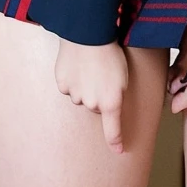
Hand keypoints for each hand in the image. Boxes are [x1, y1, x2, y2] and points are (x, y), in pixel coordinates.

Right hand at [54, 38, 128, 152]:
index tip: (119, 151)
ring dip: (85, 86)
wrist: (88, 35)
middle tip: (103, 72)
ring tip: (90, 64)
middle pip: (95, 105)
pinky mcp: (63, 84)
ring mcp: (76, 95)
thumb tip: (109, 107)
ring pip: (80, 96)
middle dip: (98, 94)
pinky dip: (72, 78)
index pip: (113, 130)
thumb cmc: (111, 51)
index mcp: (111, 102)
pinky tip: (77, 63)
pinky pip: (68, 86)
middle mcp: (92, 104)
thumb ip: (116, 94)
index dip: (115, 141)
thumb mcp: (123, 74)